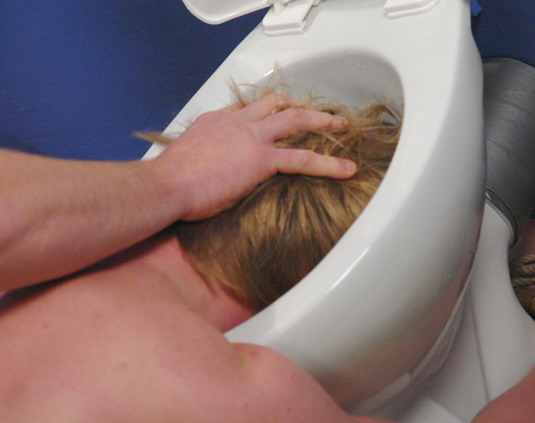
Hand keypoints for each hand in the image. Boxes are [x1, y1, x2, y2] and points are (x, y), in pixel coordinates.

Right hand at [150, 93, 356, 220]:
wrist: (166, 185)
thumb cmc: (170, 181)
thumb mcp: (185, 158)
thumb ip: (204, 158)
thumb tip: (208, 173)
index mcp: (217, 121)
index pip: (247, 108)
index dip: (267, 110)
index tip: (278, 113)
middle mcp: (237, 122)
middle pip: (276, 104)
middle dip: (301, 105)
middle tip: (319, 111)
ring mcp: (252, 138)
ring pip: (296, 121)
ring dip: (323, 122)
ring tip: (342, 127)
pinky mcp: (262, 159)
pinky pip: (303, 159)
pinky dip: (329, 164)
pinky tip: (346, 170)